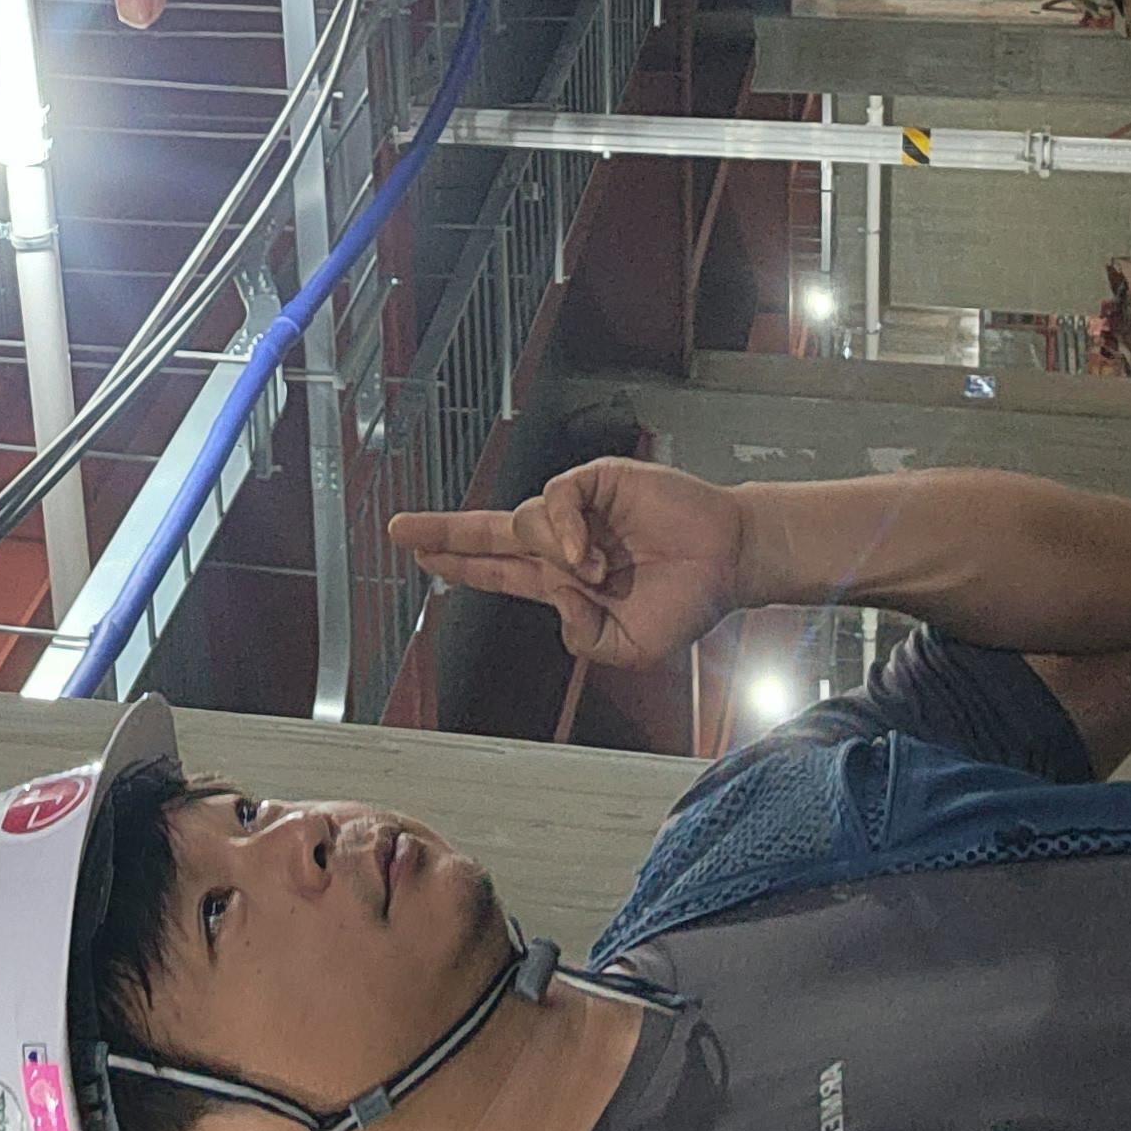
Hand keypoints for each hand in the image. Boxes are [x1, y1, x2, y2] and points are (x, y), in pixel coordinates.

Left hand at [387, 458, 749, 670]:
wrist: (730, 563)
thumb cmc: (688, 602)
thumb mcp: (630, 649)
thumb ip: (583, 638)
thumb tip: (554, 600)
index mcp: (562, 580)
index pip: (497, 570)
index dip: (459, 565)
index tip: (421, 557)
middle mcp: (562, 541)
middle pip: (488, 533)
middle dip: (443, 532)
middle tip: (400, 529)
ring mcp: (580, 510)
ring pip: (526, 522)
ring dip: (554, 554)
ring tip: (598, 574)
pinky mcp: (599, 481)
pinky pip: (557, 497)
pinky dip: (565, 527)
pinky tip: (589, 554)